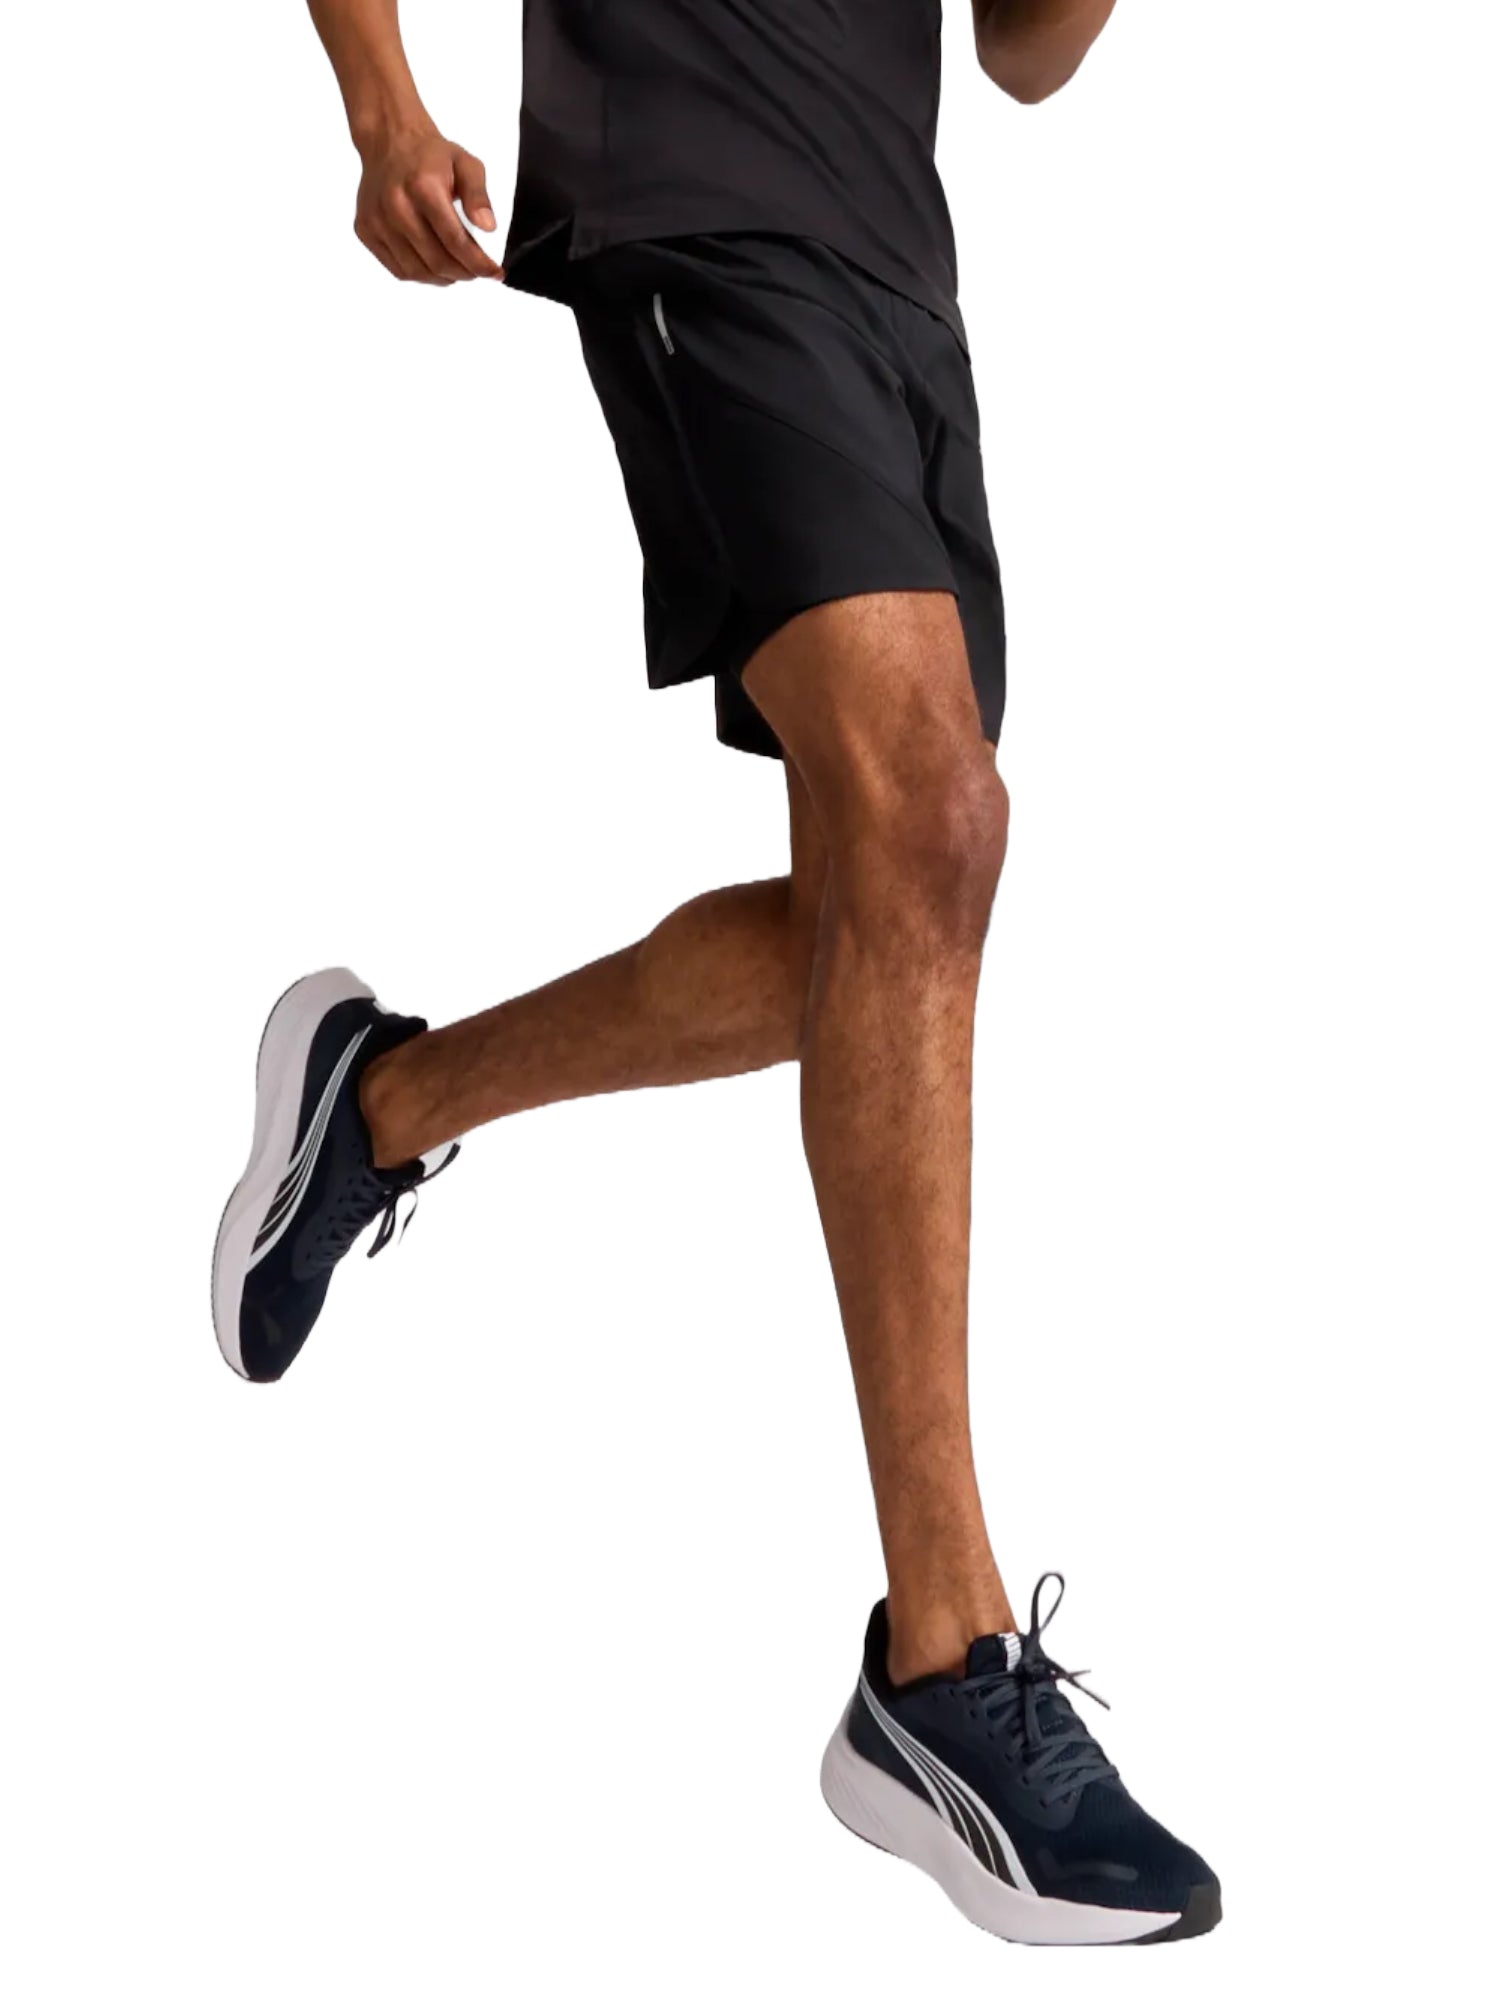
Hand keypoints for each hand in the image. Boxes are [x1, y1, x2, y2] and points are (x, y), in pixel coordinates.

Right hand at [353, 128, 502, 283]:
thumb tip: (488, 228)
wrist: (389, 142)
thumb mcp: (466, 163)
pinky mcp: (366, 231)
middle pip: (437, 261)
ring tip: (458, 269)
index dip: (478, 263)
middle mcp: (396, 206)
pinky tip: (435, 267)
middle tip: (478, 272)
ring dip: (444, 278)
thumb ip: (479, 195)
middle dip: (464, 273)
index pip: (455, 240)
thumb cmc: (430, 155)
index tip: (494, 272)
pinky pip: (398, 269)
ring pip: (417, 271)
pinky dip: (422, 275)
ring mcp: (377, 221)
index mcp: (423, 188)